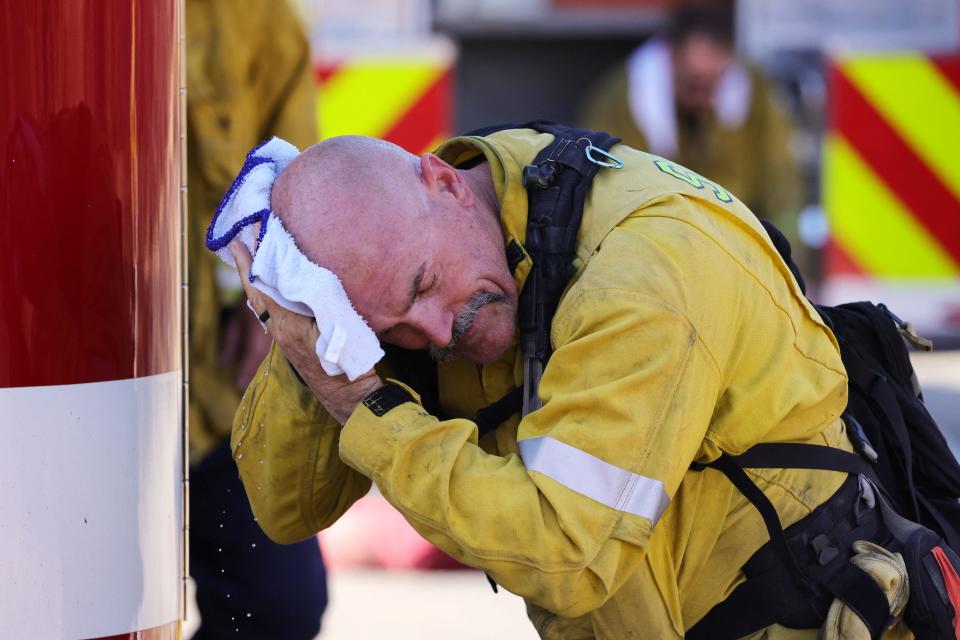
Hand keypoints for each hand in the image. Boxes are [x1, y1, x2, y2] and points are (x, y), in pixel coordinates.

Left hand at [229, 241, 382, 423]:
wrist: (349, 397)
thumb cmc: (346, 363)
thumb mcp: (337, 327)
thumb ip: (319, 301)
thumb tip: (302, 276)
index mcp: (286, 325)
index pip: (261, 289)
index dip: (249, 265)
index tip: (240, 242)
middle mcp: (279, 331)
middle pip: (257, 294)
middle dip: (249, 268)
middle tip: (244, 241)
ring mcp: (284, 338)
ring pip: (264, 303)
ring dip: (259, 279)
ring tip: (257, 256)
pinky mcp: (292, 342)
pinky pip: (274, 311)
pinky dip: (270, 292)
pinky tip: (276, 284)